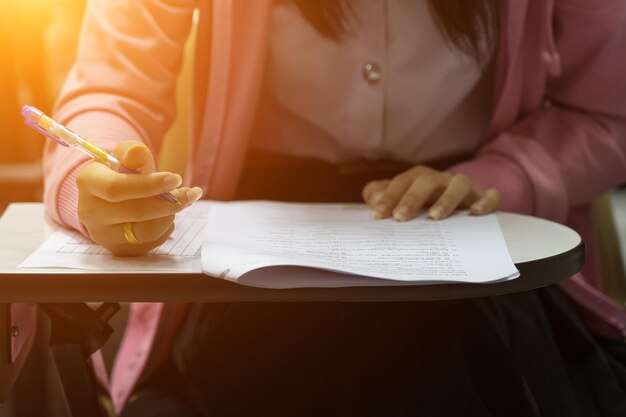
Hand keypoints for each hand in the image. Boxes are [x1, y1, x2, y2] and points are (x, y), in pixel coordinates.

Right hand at [76, 141, 201, 255]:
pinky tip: (167, 214)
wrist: (111, 195)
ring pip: (146, 231)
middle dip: (169, 202)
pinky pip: (151, 242)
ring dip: (170, 215)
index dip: (149, 185)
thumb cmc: (121, 171)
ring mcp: (103, 235)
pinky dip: (166, 227)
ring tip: (180, 201)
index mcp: (88, 182)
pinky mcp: (118, 249)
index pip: (116, 188)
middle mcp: (90, 212)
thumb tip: (137, 154)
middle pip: (136, 212)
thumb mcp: (125, 155)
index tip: (175, 178)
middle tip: (189, 193)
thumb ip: (133, 152)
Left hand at [362, 165, 499, 220]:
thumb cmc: (420, 203)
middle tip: (400, 217)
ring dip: (446, 200)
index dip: (389, 197)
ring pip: (458, 185)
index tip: (378, 214)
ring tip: (434, 217)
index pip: (401, 183)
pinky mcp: (482, 198)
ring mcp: (463, 187)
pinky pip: (490, 196)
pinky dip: (486, 201)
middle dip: (412, 198)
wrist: (453, 203)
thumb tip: (373, 198)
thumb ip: (379, 196)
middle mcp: (440, 179)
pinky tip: (476, 213)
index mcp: (418, 178)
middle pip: (427, 181)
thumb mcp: (397, 199)